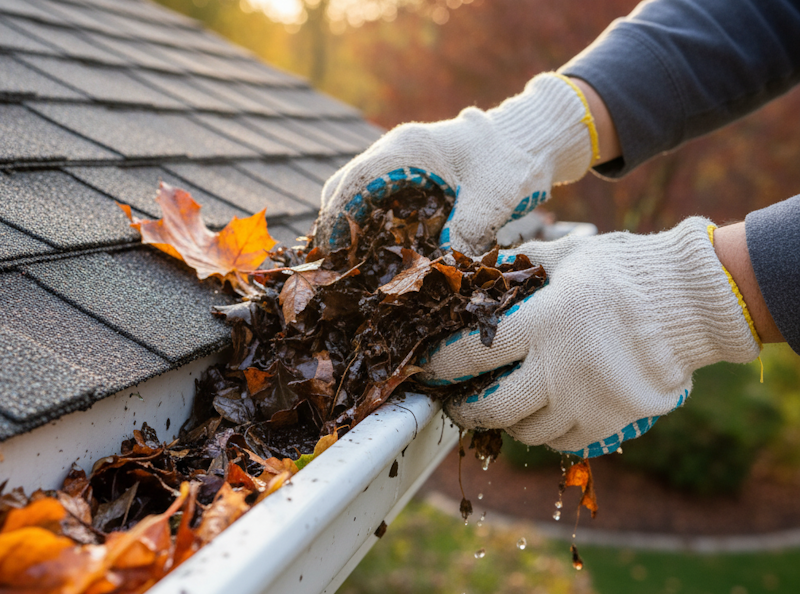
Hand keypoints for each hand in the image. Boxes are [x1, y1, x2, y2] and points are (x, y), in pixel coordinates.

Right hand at [313, 73, 597, 254]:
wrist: (529, 143)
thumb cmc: (513, 163)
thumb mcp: (492, 201)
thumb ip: (466, 232)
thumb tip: (441, 270)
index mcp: (410, 147)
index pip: (357, 180)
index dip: (339, 217)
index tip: (331, 252)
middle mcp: (396, 150)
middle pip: (346, 186)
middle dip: (337, 226)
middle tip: (337, 267)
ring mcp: (400, 162)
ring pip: (357, 192)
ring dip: (351, 227)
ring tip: (351, 266)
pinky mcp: (408, 176)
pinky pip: (376, 199)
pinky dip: (369, 225)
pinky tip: (377, 254)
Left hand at [421, 217, 761, 456]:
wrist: (692, 301)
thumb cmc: (625, 271)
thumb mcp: (568, 255)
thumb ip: (521, 264)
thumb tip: (481, 267)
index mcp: (543, 323)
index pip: (471, 352)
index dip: (441, 364)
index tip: (429, 368)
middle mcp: (559, 368)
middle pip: (491, 407)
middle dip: (464, 409)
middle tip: (455, 401)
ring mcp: (586, 400)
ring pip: (525, 431)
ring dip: (506, 419)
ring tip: (503, 402)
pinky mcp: (610, 420)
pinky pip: (562, 441)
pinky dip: (545, 430)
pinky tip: (543, 410)